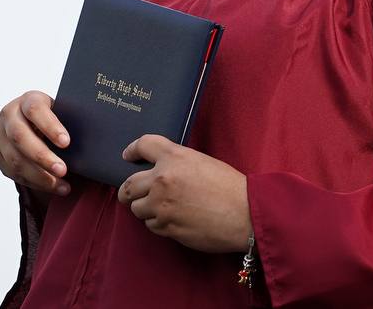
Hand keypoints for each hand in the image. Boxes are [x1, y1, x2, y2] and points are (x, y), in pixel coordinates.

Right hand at [0, 90, 71, 196]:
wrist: (31, 122)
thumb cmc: (55, 117)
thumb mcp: (61, 111)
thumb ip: (71, 119)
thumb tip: (97, 137)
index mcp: (28, 100)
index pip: (36, 110)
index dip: (50, 126)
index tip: (67, 142)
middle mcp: (9, 116)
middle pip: (21, 137)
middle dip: (43, 157)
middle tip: (63, 170)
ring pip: (16, 159)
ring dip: (40, 176)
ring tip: (62, 186)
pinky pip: (15, 173)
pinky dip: (36, 183)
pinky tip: (55, 187)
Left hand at [118, 135, 252, 252]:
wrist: (245, 213)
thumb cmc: (230, 187)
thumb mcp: (202, 162)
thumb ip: (177, 164)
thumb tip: (159, 171)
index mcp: (175, 157)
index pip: (143, 145)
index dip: (132, 150)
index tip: (127, 156)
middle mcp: (163, 179)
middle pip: (128, 185)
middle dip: (128, 190)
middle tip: (132, 193)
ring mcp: (161, 205)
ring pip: (136, 208)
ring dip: (145, 208)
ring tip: (162, 208)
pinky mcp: (166, 226)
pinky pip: (150, 225)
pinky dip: (158, 223)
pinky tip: (174, 219)